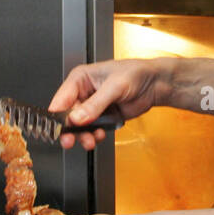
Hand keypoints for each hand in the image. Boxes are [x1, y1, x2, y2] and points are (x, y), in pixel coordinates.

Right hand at [48, 58, 165, 149]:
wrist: (154, 84)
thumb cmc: (135, 73)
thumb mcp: (114, 87)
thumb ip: (95, 104)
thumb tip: (78, 118)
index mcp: (80, 78)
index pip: (61, 99)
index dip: (59, 115)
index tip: (60, 128)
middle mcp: (83, 93)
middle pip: (68, 115)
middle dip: (69, 129)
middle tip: (69, 141)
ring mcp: (92, 106)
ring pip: (79, 126)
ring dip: (83, 135)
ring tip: (90, 141)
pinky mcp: (102, 117)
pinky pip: (92, 130)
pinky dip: (94, 136)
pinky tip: (100, 135)